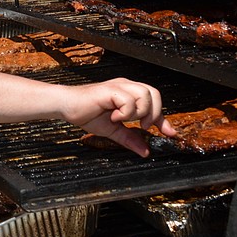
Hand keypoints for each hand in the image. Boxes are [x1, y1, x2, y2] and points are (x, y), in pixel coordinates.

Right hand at [61, 78, 175, 156]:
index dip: (163, 119)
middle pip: (154, 94)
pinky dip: (125, 112)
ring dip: (138, 112)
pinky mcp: (109, 90)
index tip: (170, 133)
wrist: (66, 105)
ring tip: (124, 119)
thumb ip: (129, 138)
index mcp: (128, 93)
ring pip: (144, 94)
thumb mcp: (113, 130)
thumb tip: (144, 151)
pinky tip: (114, 116)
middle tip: (141, 126)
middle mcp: (126, 86)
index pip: (154, 101)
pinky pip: (128, 100)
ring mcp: (118, 86)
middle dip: (153, 114)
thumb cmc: (85, 113)